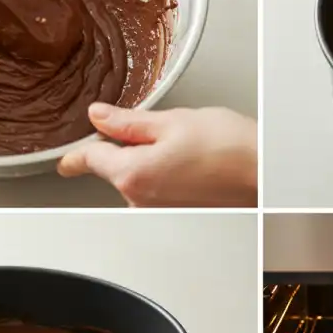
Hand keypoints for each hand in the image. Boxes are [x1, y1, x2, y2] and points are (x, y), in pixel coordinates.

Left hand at [58, 104, 257, 207]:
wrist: (267, 175)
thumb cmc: (231, 149)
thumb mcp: (173, 122)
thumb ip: (129, 122)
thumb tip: (100, 117)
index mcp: (133, 173)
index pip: (91, 159)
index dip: (77, 152)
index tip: (66, 159)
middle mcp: (141, 200)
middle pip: (117, 169)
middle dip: (129, 150)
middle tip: (164, 133)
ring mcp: (159, 212)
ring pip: (139, 181)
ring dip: (152, 164)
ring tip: (189, 151)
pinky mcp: (177, 216)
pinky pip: (159, 193)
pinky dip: (169, 178)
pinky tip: (195, 167)